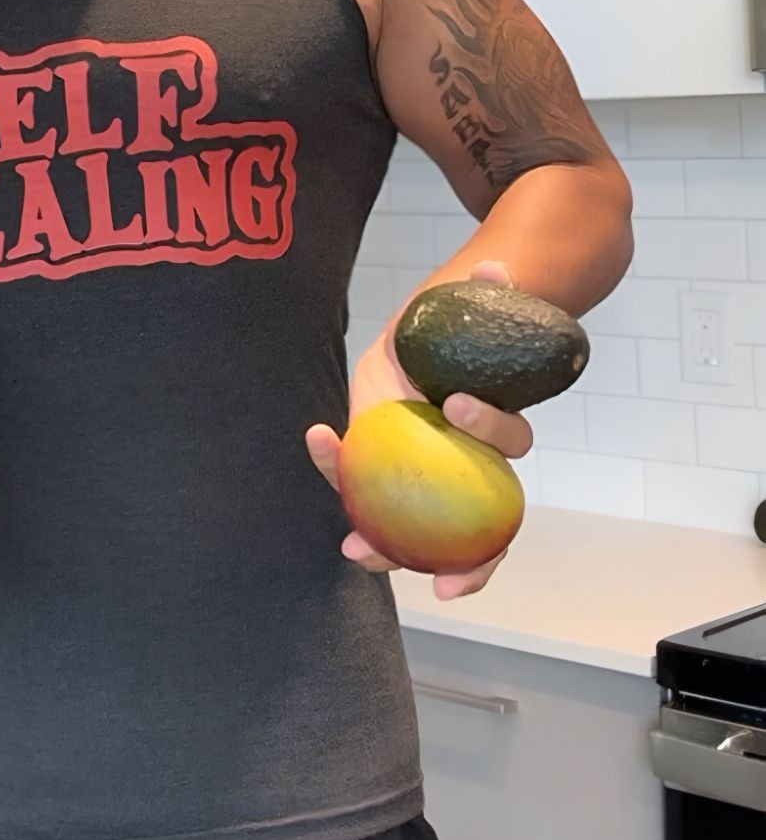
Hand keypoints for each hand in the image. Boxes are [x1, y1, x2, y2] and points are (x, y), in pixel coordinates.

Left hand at [306, 259, 533, 599]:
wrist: (414, 343)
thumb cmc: (446, 333)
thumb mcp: (461, 312)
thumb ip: (485, 290)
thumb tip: (498, 267)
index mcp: (493, 425)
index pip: (509, 444)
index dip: (493, 433)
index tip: (459, 404)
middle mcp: (468, 467)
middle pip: (479, 526)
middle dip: (467, 559)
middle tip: (439, 573)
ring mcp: (429, 483)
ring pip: (425, 537)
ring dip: (392, 551)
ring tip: (361, 551)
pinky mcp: (386, 482)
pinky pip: (372, 504)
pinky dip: (350, 501)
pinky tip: (329, 485)